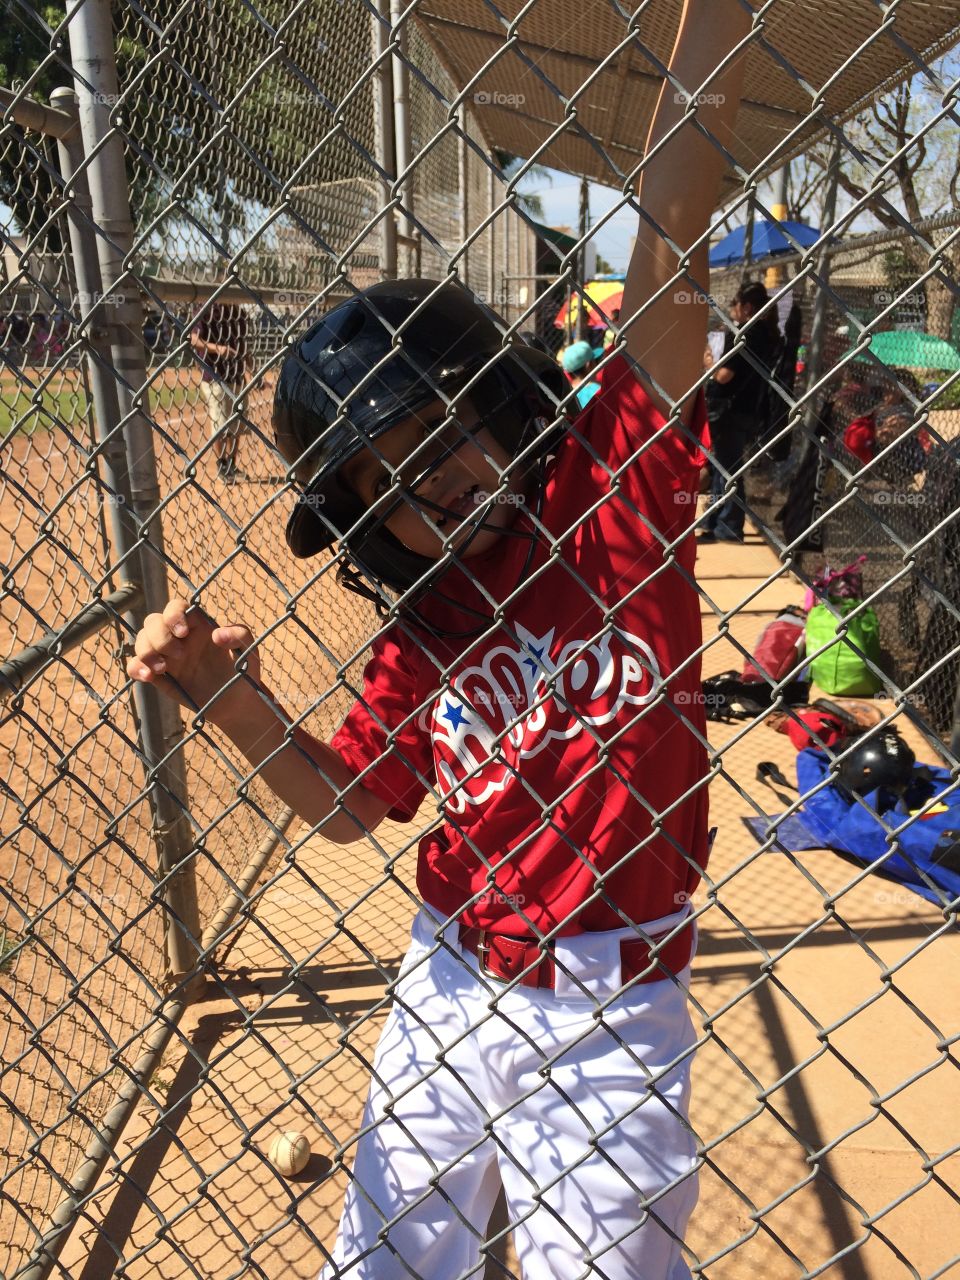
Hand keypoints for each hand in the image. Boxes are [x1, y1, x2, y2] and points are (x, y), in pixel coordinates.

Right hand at [126, 597, 260, 724]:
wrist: (235, 702)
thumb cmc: (242, 671)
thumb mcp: (249, 650)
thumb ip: (239, 635)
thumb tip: (217, 634)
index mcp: (197, 625)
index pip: (176, 607)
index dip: (174, 615)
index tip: (183, 633)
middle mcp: (178, 637)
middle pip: (152, 621)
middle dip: (160, 637)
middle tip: (180, 656)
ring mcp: (165, 655)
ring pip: (141, 640)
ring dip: (146, 652)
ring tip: (163, 669)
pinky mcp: (157, 675)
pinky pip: (135, 665)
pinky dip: (136, 668)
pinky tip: (148, 677)